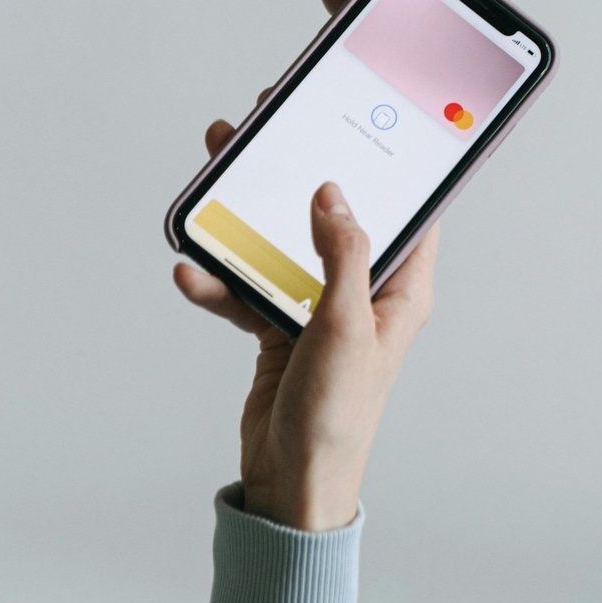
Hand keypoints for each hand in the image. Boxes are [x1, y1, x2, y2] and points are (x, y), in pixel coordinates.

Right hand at [174, 114, 435, 530]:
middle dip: (299, 173)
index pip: (409, 210)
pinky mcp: (281, 328)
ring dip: (247, 217)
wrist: (293, 485)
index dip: (390, 163)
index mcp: (402, 288)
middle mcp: (365, 293)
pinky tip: (192, 272)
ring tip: (217, 173)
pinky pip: (247, 289)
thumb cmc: (338, 418)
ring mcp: (320, 308)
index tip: (364, 117)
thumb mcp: (345, 329)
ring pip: (283, 243)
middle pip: (333, 215)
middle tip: (269, 126)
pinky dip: (219, 282)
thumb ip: (342, 258)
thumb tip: (334, 194)